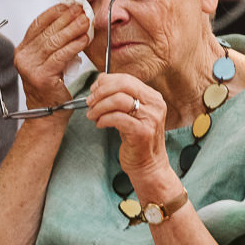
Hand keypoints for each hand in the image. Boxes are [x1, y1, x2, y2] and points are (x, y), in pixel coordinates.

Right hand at [14, 0, 92, 109]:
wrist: (48, 115)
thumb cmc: (51, 88)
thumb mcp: (48, 61)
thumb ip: (53, 44)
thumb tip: (71, 20)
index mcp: (22, 50)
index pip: (38, 24)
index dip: (54, 12)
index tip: (70, 4)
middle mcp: (22, 57)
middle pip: (47, 31)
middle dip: (67, 18)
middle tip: (83, 9)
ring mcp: (30, 67)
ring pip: (54, 42)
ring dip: (73, 29)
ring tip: (86, 21)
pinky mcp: (41, 77)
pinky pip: (60, 56)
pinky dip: (74, 46)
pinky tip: (84, 39)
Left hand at [86, 73, 177, 196]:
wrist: (148, 165)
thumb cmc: (137, 140)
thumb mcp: (133, 114)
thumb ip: (122, 98)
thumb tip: (100, 82)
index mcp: (153, 97)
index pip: (126, 79)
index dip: (106, 82)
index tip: (94, 89)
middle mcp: (154, 105)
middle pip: (123, 85)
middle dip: (101, 92)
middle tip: (90, 102)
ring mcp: (150, 118)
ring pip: (118, 100)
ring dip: (99, 106)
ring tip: (92, 115)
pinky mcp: (142, 132)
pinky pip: (116, 118)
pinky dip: (103, 119)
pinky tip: (100, 124)